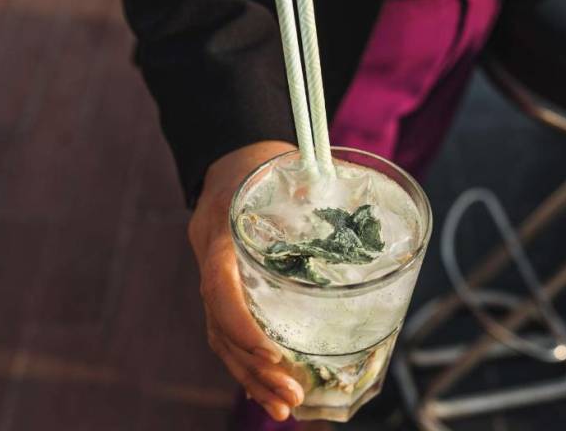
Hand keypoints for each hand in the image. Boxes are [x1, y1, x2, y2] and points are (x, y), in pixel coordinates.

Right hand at [188, 141, 303, 420]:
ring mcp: (213, 277)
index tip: (272, 355)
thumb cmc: (260, 162)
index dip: (241, 324)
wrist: (230, 159)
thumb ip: (309, 187)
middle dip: (253, 367)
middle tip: (290, 397)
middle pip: (219, 326)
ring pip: (220, 338)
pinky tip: (269, 387)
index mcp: (218, 229)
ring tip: (284, 407)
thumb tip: (355, 211)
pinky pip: (227, 332)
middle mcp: (210, 259)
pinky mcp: (225, 289)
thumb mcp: (283, 165)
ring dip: (250, 377)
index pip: (218, 285)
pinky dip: (247, 364)